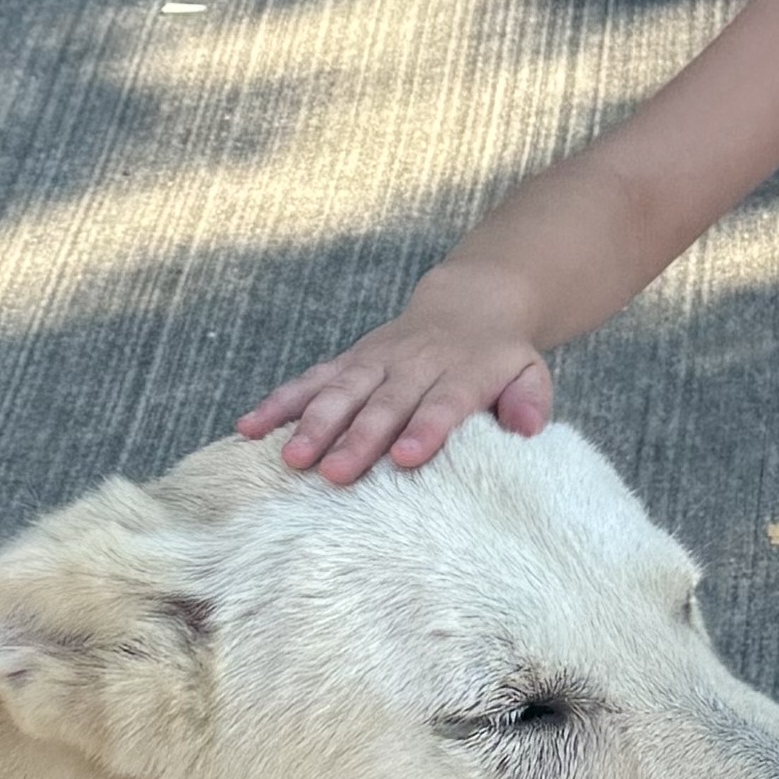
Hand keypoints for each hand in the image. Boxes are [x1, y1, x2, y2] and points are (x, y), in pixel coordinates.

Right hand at [236, 278, 553, 484]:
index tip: (405, 457)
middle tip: (335, 473)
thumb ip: (531, 400)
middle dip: (358, 438)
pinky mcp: (348, 363)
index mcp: (461, 373)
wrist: (468, 305)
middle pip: (384, 403)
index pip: (443, 402)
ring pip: (340, 391)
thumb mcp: (528, 372)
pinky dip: (278, 403)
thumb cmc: (499, 359)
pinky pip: (308, 381)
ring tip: (291, 457)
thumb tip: (530, 429)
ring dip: (313, 424)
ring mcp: (375, 363)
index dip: (425, 428)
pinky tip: (247, 427)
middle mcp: (413, 365)